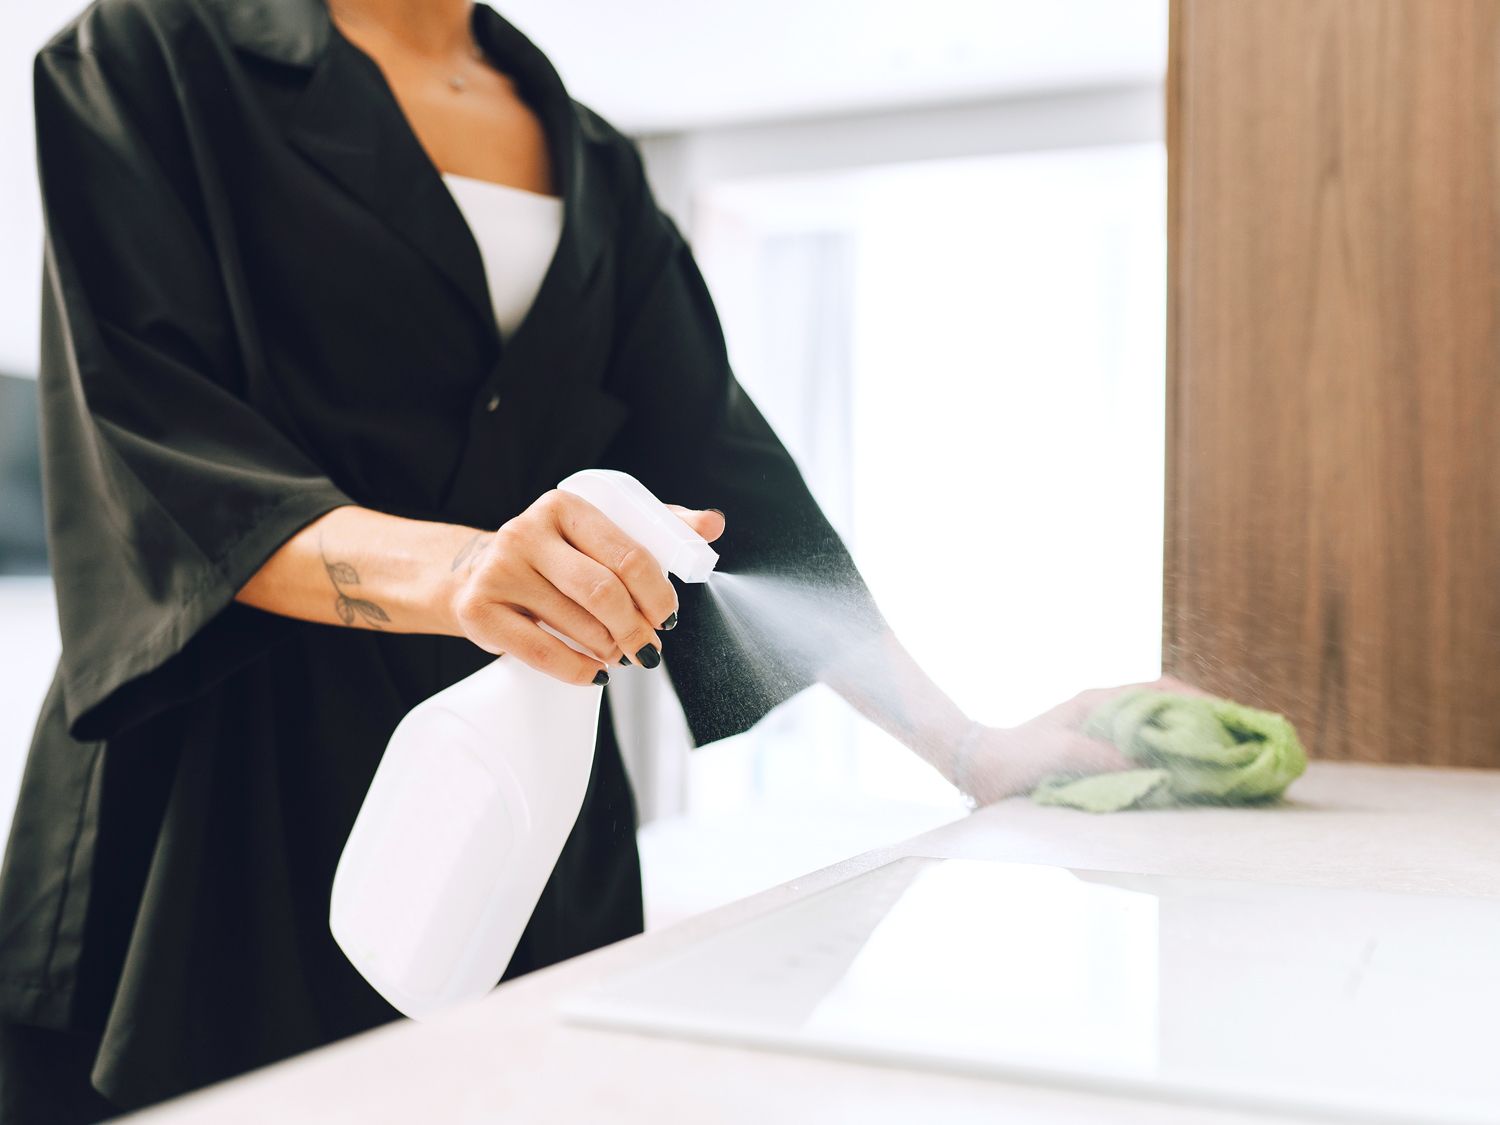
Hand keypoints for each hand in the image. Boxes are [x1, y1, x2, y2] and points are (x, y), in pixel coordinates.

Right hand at [452, 492, 724, 684]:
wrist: (474, 574)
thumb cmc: (554, 557)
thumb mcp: (599, 533)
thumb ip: (656, 529)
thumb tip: (713, 524)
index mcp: (565, 506)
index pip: (628, 553)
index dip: (657, 593)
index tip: (667, 616)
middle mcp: (526, 532)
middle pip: (603, 591)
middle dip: (636, 628)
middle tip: (648, 648)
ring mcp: (499, 571)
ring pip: (577, 624)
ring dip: (610, 650)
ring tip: (619, 654)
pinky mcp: (479, 609)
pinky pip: (542, 651)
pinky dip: (579, 670)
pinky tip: (595, 673)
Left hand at [957, 675, 1210, 804]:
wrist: (981, 768)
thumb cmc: (1017, 757)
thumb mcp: (1061, 754)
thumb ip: (1104, 757)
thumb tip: (1153, 768)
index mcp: (1099, 701)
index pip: (1161, 690)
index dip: (1199, 701)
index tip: (1231, 717)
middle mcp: (1105, 710)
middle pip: (1167, 705)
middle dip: (1205, 718)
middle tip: (1242, 737)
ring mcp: (1103, 729)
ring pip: (1159, 725)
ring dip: (1190, 736)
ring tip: (1225, 755)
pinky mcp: (1098, 751)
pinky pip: (1144, 747)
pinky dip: (1168, 755)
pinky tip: (1185, 773)